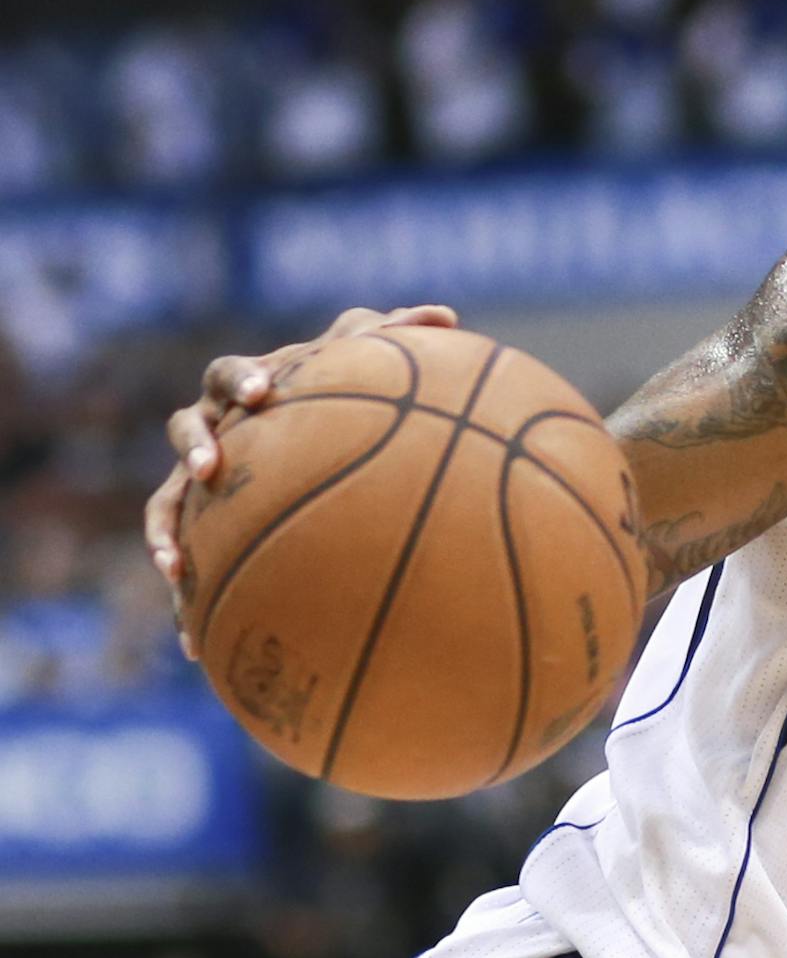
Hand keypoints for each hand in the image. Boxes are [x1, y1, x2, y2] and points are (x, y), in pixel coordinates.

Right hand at [143, 304, 458, 658]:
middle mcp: (213, 429)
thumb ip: (398, 337)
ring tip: (175, 568)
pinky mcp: (196, 527)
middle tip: (211, 466)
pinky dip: (182, 600)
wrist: (307, 441)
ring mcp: (197, 480)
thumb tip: (449, 313)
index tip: (266, 393)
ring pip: (166, 501)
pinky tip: (194, 644)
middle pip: (186, 427)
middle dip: (195, 445)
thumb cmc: (336, 394)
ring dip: (164, 532)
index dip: (244, 382)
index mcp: (246, 390)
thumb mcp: (365, 364)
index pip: (233, 376)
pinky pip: (184, 562)